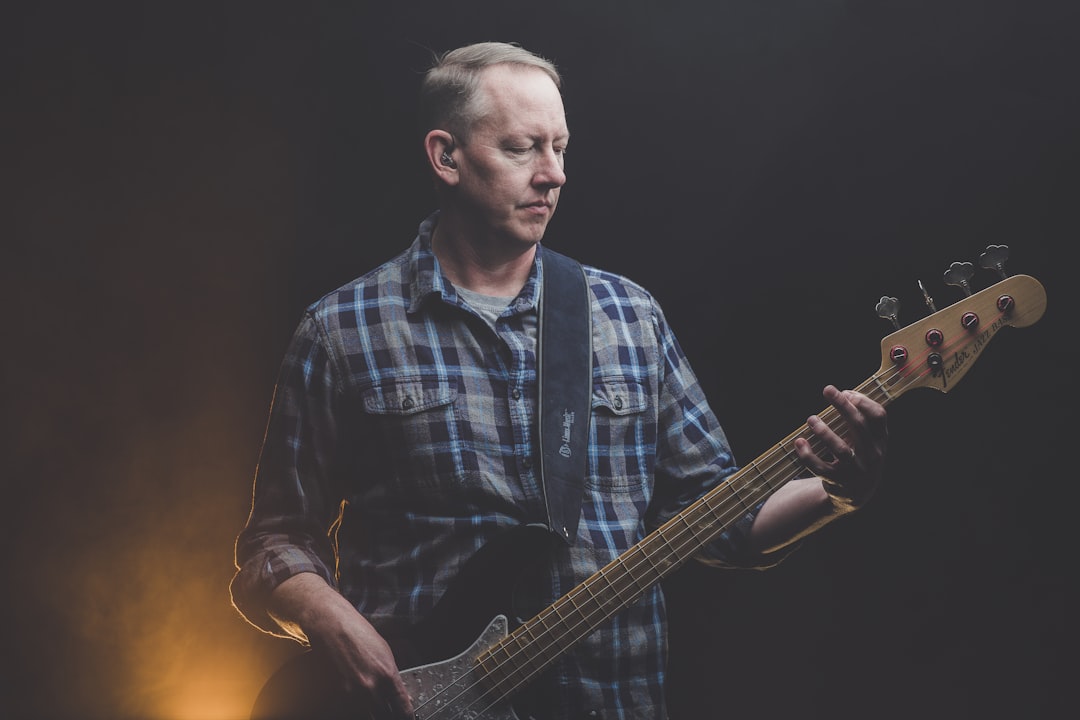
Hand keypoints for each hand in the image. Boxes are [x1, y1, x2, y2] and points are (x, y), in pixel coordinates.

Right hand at [268, 573, 414, 718]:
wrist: (332, 624)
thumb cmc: (357, 632)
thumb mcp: (385, 652)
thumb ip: (392, 676)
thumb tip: (399, 695)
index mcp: (388, 674)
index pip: (403, 707)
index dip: (406, 716)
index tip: (408, 718)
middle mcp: (371, 686)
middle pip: (385, 715)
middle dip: (389, 714)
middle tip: (390, 711)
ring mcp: (352, 692)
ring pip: (368, 714)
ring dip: (373, 712)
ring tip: (374, 705)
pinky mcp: (337, 692)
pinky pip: (351, 708)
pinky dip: (357, 707)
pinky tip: (359, 699)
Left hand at [793, 385, 887, 510]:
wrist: (857, 494)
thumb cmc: (860, 456)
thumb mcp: (868, 439)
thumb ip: (861, 419)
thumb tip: (844, 393)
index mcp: (880, 440)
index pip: (879, 416)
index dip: (863, 401)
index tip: (846, 392)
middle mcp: (871, 455)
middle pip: (858, 426)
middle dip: (842, 405)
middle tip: (827, 389)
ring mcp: (855, 470)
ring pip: (840, 449)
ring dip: (824, 431)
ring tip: (811, 418)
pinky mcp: (837, 481)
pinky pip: (820, 467)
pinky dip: (807, 455)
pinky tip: (799, 441)